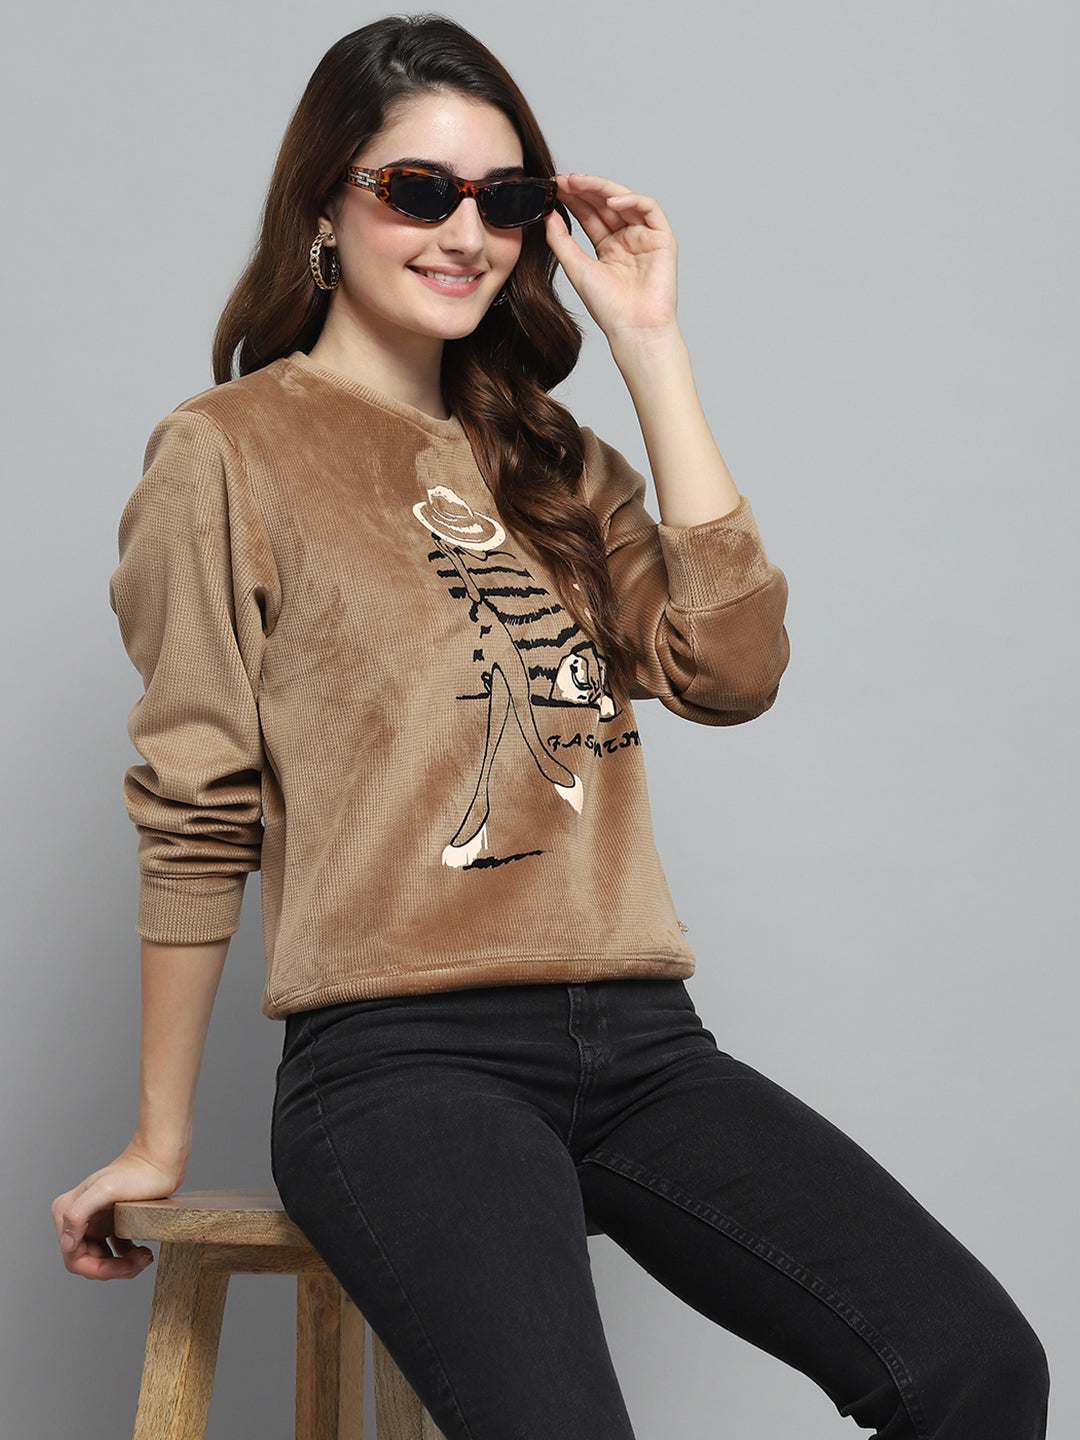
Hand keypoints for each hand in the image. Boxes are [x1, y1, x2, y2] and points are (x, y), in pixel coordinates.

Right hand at [51, 1145, 184, 1279]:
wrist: (161, 1159)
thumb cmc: (137, 1171)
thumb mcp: (105, 1190)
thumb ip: (77, 1214)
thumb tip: (67, 1244)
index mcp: (67, 1210)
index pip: (74, 1258)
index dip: (97, 1269)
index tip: (123, 1267)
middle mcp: (78, 1217)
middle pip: (89, 1261)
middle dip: (115, 1268)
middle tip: (142, 1260)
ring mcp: (96, 1220)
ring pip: (103, 1258)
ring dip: (123, 1265)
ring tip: (145, 1256)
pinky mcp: (113, 1222)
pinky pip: (115, 1250)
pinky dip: (127, 1257)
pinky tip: (143, 1251)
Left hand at [544, 172, 679, 349]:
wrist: (633, 328)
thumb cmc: (608, 307)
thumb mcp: (576, 268)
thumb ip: (560, 241)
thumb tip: (547, 215)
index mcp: (608, 248)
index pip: (590, 215)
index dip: (574, 199)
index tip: (554, 187)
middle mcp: (627, 239)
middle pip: (605, 205)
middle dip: (585, 189)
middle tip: (564, 180)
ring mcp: (645, 237)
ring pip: (625, 201)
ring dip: (603, 189)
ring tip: (580, 182)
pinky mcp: (663, 238)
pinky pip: (649, 209)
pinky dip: (631, 200)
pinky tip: (611, 201)